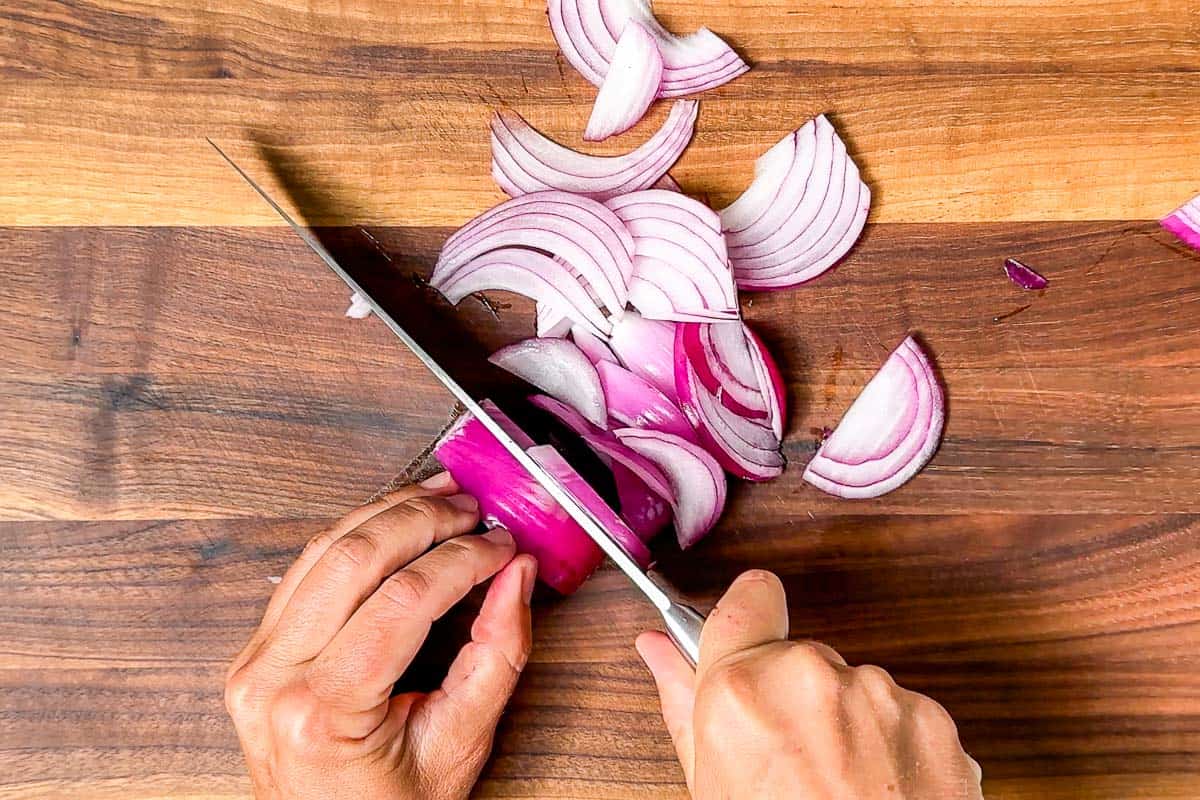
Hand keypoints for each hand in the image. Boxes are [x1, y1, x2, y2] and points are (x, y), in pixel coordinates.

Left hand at [224, 473, 536, 799]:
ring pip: (324, 548)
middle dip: (425, 520)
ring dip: (388, 512)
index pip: (405, 598)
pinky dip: (355, 534)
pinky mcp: (256, 650)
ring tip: (441, 499)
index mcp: (324, 710)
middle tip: (475, 511)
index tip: (503, 546)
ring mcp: (256, 661)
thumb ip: (497, 655)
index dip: (464, 559)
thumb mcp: (460, 744)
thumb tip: (516, 575)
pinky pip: (305, 568)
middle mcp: (275, 677)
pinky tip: (393, 519)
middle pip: (357, 557)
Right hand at [637, 570, 982, 799]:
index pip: (747, 597)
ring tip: (837, 788)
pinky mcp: (934, 720)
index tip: (744, 641)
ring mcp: (881, 696)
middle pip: (797, 657)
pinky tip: (877, 792)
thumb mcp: (711, 789)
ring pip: (851, 686)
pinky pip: (899, 714)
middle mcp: (813, 678)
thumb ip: (684, 705)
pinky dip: (890, 747)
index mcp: (743, 691)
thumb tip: (657, 650)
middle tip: (787, 761)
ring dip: (843, 724)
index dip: (745, 617)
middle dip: (791, 697)